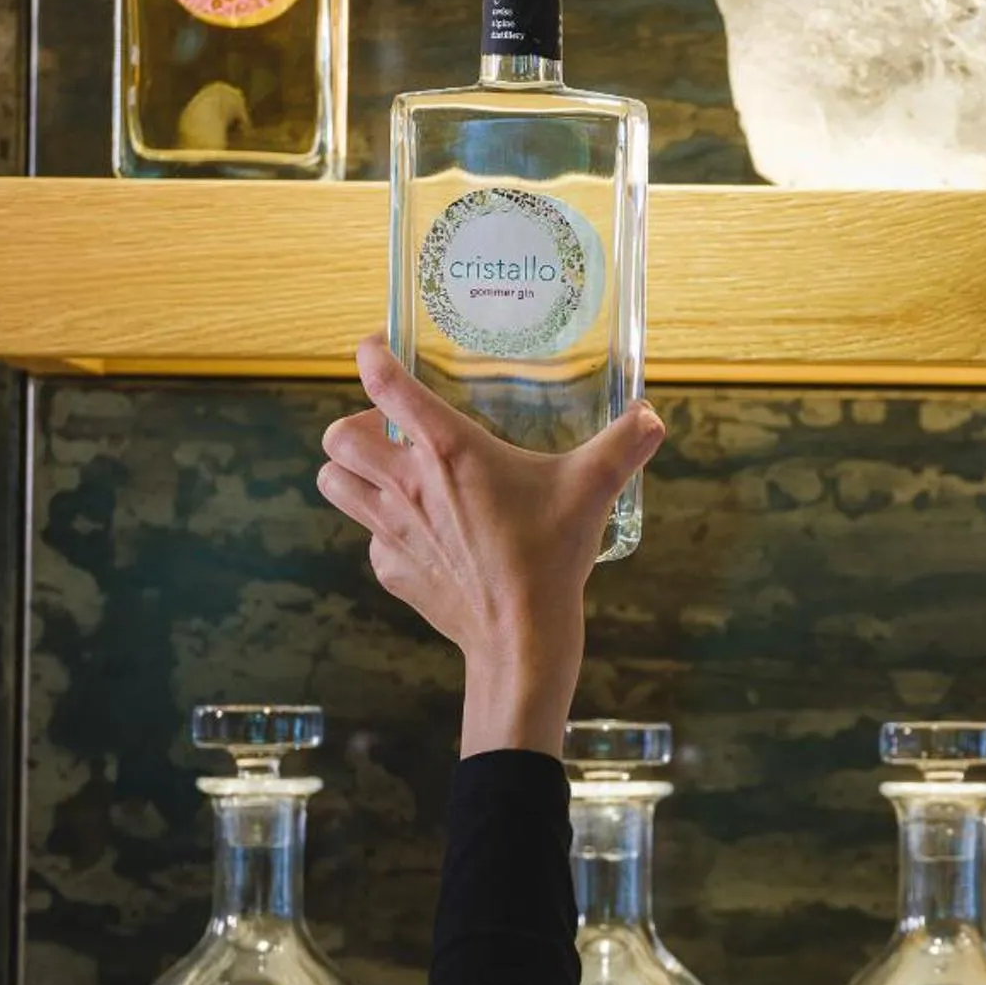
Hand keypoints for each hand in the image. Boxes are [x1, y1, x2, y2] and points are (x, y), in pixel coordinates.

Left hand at [318, 335, 665, 757]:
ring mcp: (391, 530)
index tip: (375, 348)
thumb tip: (650, 417)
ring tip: (385, 474)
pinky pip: (370, 539)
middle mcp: (406, 485)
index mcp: (448, 451)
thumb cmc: (549, 556)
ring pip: (335, 484)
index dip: (372, 357)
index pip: (387, 386)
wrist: (521, 636)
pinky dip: (384, 530)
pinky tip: (422, 535)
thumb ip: (623, 446)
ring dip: (350, 472)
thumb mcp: (591, 490)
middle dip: (355, 425)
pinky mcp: (393, 570)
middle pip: (338, 437)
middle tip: (390, 431)